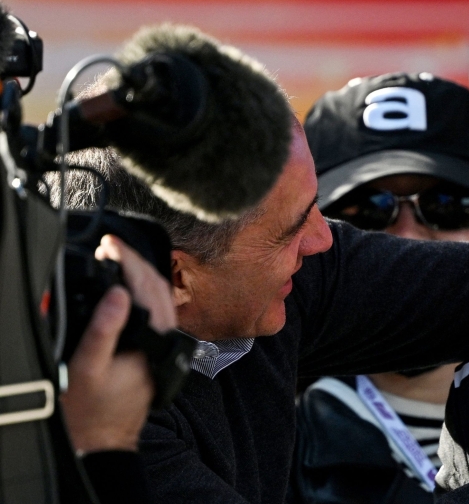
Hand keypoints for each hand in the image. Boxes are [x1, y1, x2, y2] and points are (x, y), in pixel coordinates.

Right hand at [60, 235, 176, 453]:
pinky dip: (142, 292)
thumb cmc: (93, 408)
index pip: (149, 286)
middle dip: (135, 262)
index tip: (110, 244)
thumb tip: (118, 294)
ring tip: (115, 260)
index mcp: (154, 338)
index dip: (129, 260)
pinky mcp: (157, 347)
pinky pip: (156, 310)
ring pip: (161, 297)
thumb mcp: (88, 367)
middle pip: (159, 287)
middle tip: (111, 247)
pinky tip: (126, 287)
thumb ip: (104, 330)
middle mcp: (166, 338)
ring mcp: (164, 342)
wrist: (104, 437)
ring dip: (140, 275)